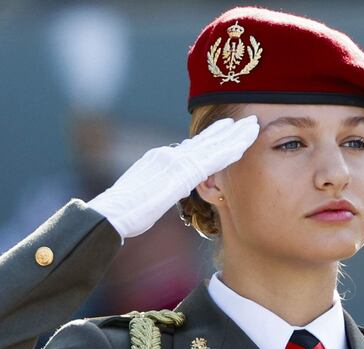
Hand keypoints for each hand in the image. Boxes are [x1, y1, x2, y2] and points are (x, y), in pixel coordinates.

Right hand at [88, 115, 258, 237]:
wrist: (112, 212)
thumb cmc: (123, 211)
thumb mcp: (143, 193)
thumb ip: (159, 185)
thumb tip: (169, 187)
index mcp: (159, 158)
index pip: (192, 146)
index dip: (212, 137)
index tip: (226, 129)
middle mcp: (168, 155)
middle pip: (204, 140)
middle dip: (227, 130)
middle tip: (246, 121)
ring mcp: (174, 161)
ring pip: (212, 145)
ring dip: (234, 135)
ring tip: (252, 125)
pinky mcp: (180, 173)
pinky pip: (211, 159)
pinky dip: (228, 151)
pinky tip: (243, 145)